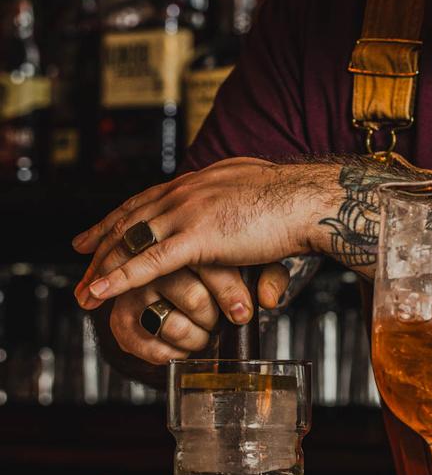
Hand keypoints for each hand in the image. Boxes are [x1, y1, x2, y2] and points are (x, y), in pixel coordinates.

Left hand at [73, 157, 334, 305]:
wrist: (309, 197)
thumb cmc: (295, 200)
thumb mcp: (258, 199)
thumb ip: (242, 219)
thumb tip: (249, 257)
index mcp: (199, 181)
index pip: (147, 198)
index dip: (118, 216)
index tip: (96, 231)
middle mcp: (186, 190)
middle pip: (130, 218)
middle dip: (100, 243)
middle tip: (78, 262)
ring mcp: (189, 211)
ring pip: (132, 241)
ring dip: (102, 268)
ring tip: (83, 293)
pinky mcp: (198, 236)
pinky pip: (149, 262)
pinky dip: (120, 279)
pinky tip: (100, 294)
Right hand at [100, 264, 290, 365]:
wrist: (191, 274)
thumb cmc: (228, 260)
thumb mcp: (258, 260)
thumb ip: (270, 275)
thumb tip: (267, 298)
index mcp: (190, 237)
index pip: (212, 267)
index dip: (230, 294)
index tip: (242, 313)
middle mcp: (156, 262)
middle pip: (194, 298)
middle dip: (213, 317)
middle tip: (221, 321)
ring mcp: (135, 290)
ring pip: (173, 325)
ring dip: (195, 337)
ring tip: (204, 334)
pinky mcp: (121, 317)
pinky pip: (146, 345)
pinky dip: (168, 353)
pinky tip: (181, 350)